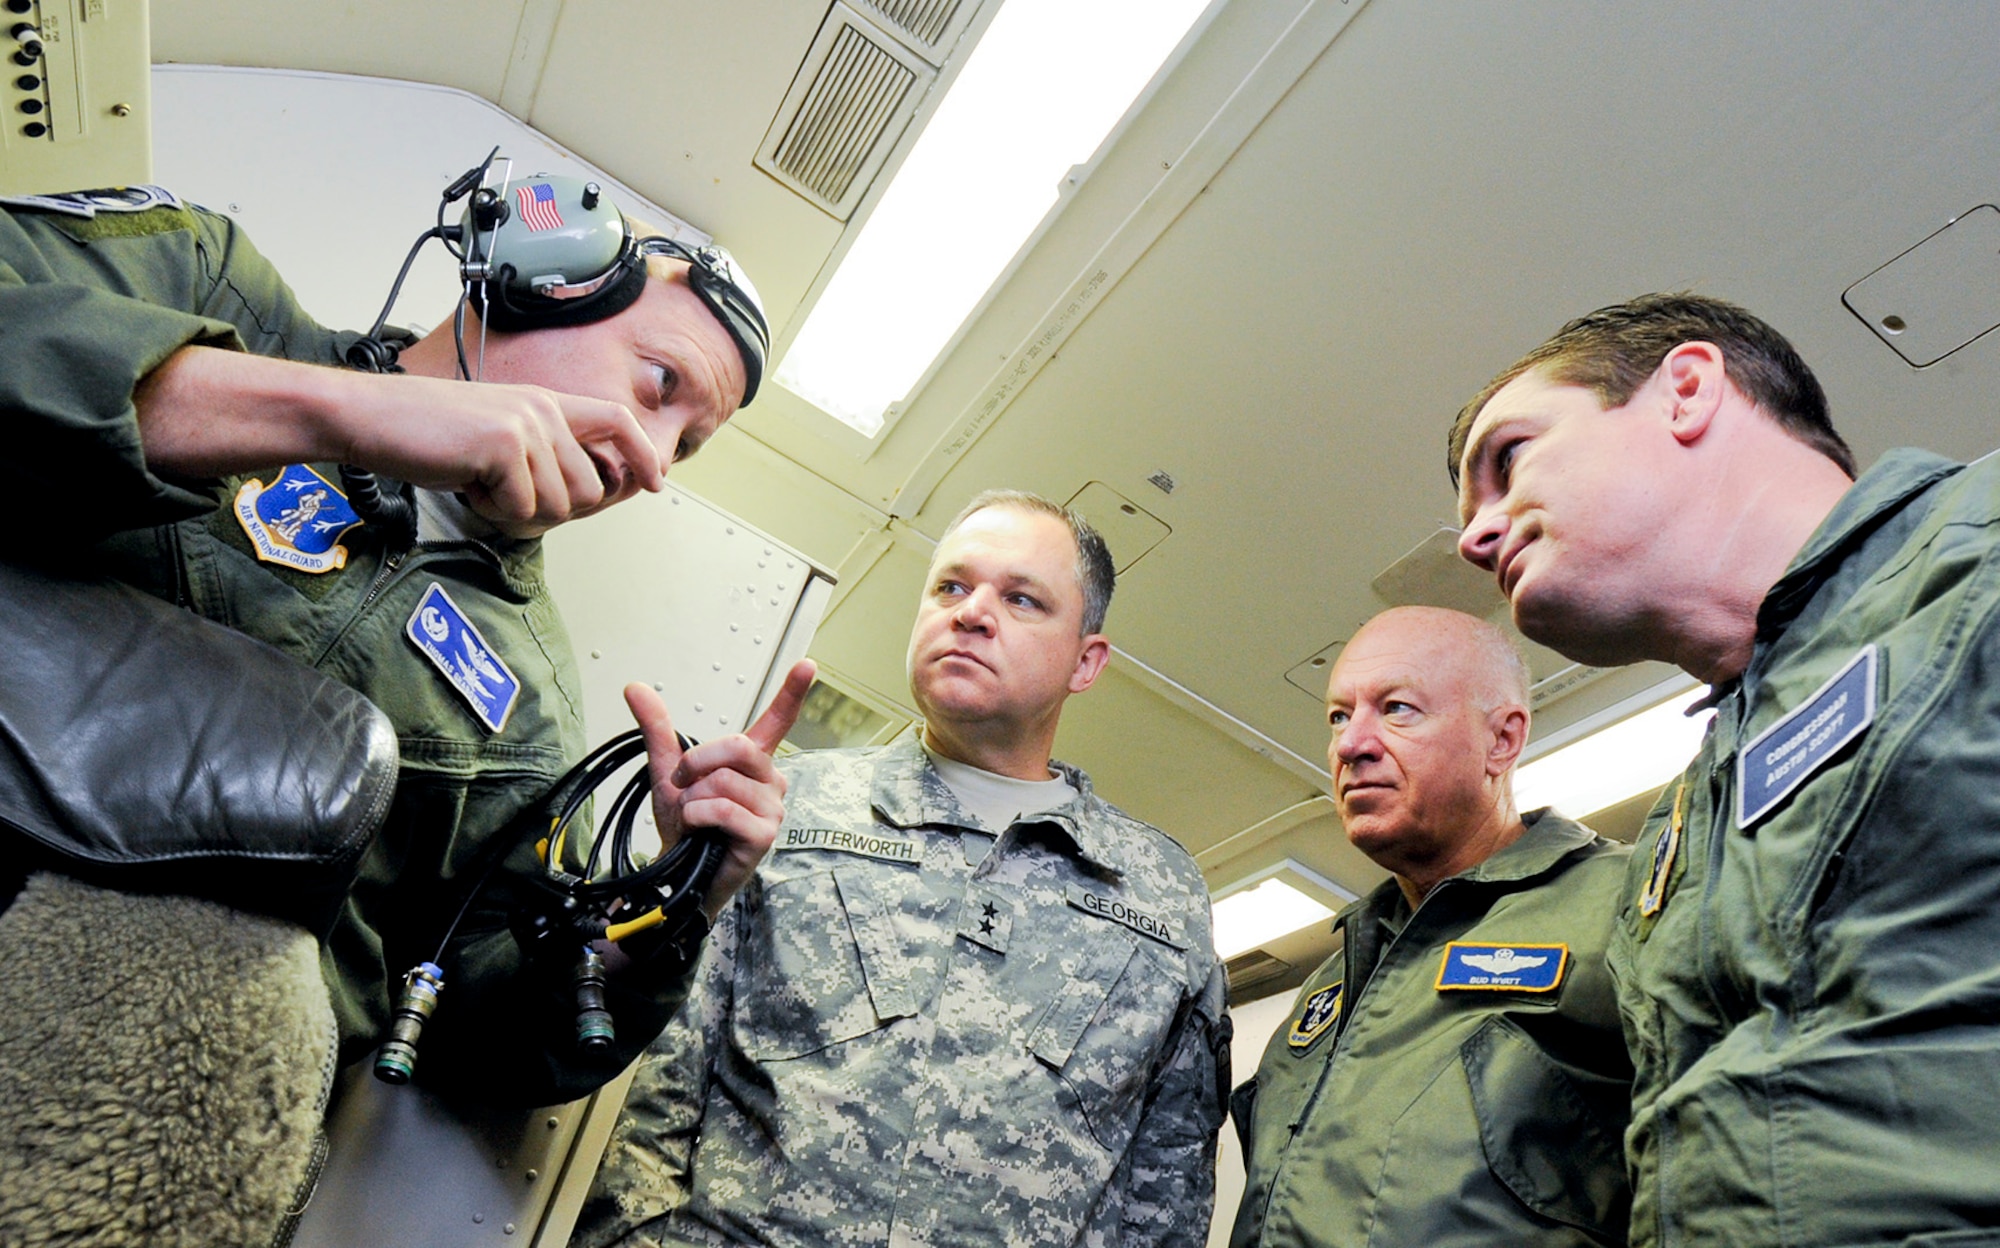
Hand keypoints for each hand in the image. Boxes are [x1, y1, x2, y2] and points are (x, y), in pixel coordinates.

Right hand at [336, 373, 665, 536]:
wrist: (368, 417)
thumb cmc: (425, 434)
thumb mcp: (495, 436)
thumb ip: (540, 454)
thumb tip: (583, 493)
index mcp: (544, 402)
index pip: (616, 420)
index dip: (641, 453)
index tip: (654, 483)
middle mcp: (543, 409)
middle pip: (588, 489)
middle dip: (550, 508)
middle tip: (502, 494)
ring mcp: (526, 425)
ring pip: (557, 504)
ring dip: (515, 509)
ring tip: (478, 481)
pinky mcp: (504, 445)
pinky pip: (521, 507)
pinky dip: (490, 509)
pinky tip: (464, 482)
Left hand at [622, 660, 815, 919]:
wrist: (678, 871)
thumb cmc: (686, 825)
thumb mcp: (668, 771)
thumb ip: (657, 729)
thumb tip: (635, 687)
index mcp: (752, 762)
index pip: (778, 721)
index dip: (792, 692)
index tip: (807, 664)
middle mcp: (769, 781)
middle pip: (738, 746)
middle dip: (697, 762)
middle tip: (682, 784)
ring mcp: (771, 809)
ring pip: (724, 781)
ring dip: (693, 799)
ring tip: (694, 818)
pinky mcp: (764, 835)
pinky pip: (724, 810)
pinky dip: (698, 817)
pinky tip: (698, 830)